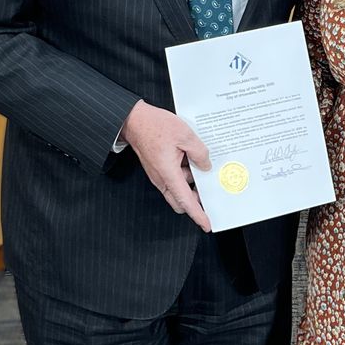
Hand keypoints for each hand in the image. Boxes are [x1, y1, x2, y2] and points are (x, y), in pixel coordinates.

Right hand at [120, 100, 211, 231]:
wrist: (134, 120)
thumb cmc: (154, 126)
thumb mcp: (185, 135)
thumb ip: (199, 153)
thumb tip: (205, 166)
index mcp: (168, 174)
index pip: (185, 201)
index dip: (197, 214)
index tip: (206, 224)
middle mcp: (162, 178)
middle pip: (181, 200)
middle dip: (196, 199)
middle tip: (210, 192)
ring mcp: (159, 174)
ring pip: (179, 187)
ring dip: (191, 181)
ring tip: (202, 164)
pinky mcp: (159, 168)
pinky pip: (174, 177)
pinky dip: (185, 172)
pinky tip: (193, 158)